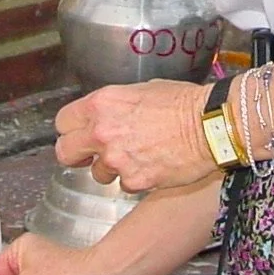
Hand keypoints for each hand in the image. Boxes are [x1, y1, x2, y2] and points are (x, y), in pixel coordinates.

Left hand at [53, 79, 216, 193]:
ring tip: (136, 157)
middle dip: (75, 155)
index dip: (71, 129)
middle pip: (65, 152)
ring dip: (111, 169)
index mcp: (102, 104)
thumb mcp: (141, 90)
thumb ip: (115, 106)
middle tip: (88, 156)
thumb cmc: (183, 103)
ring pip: (97, 174)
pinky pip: (125, 184)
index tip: (78, 134)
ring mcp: (117, 159)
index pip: (62, 122)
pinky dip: (136, 179)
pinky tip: (153, 165)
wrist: (210, 125)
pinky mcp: (134, 181)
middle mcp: (102, 132)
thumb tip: (106, 116)